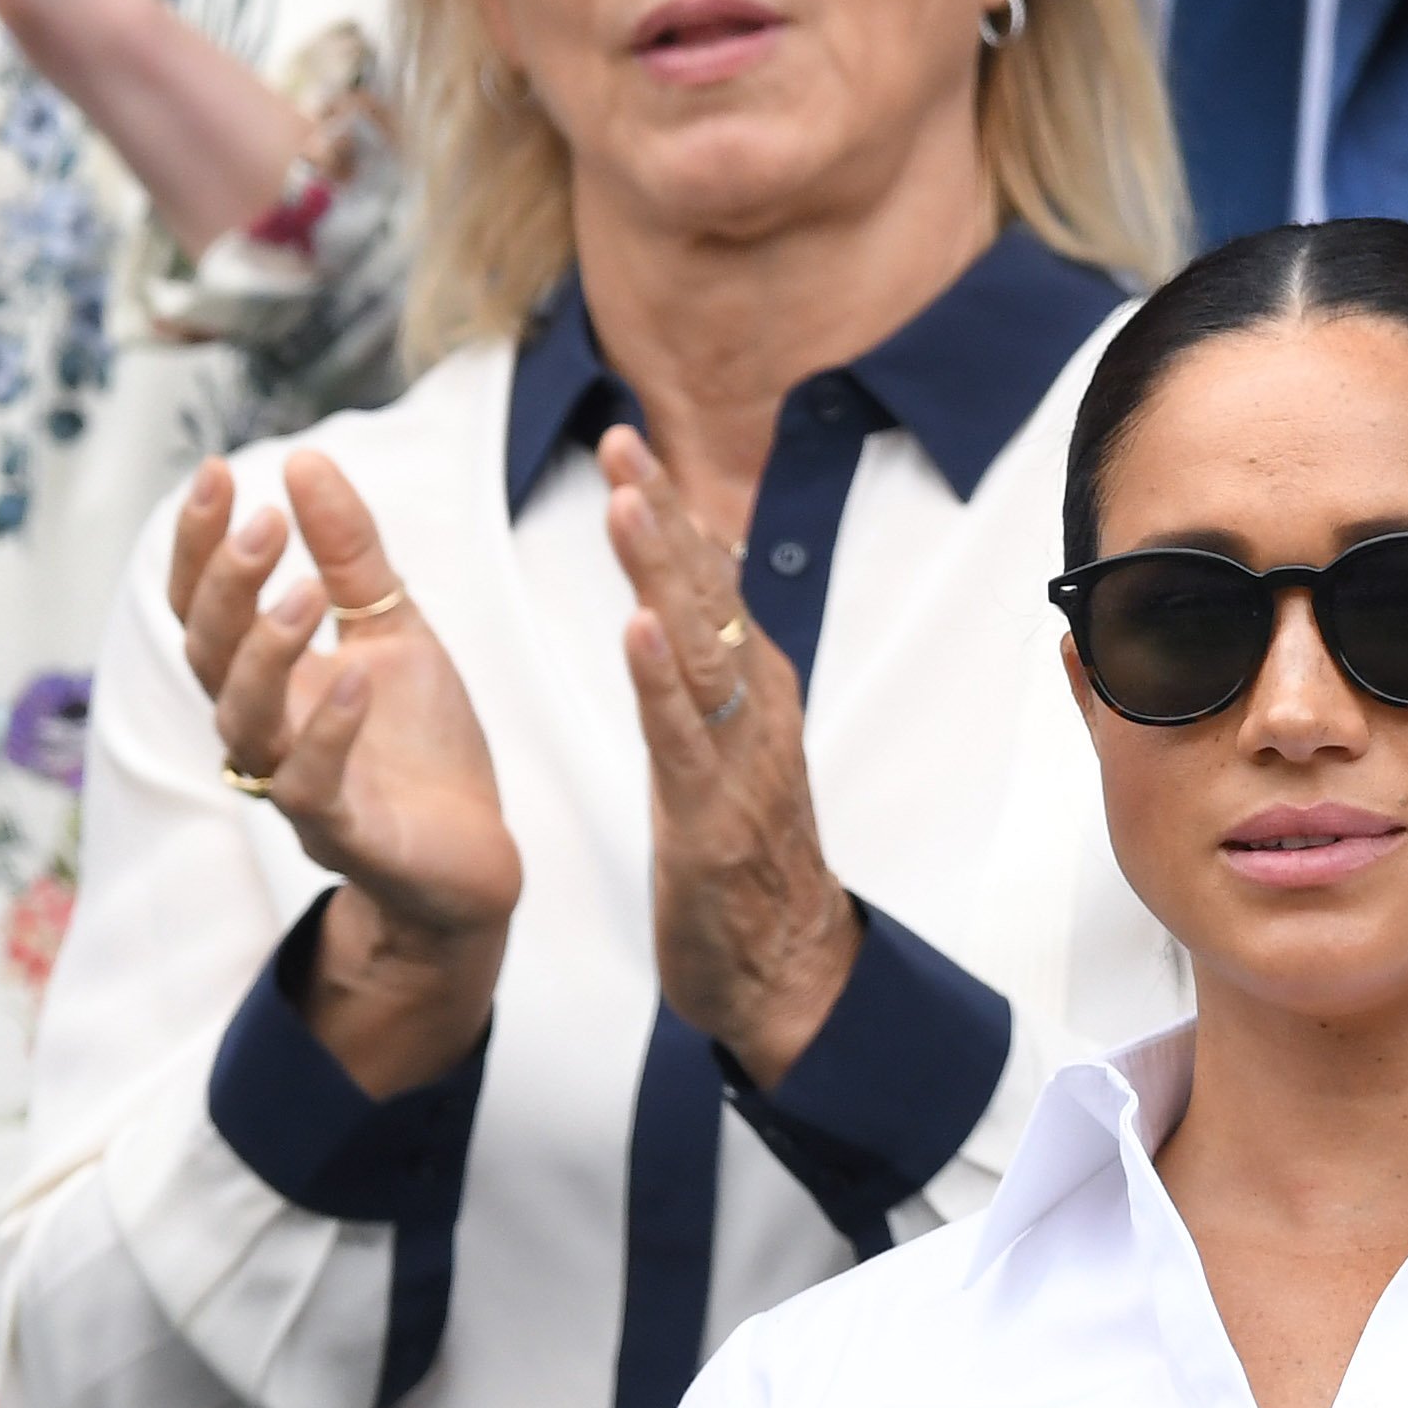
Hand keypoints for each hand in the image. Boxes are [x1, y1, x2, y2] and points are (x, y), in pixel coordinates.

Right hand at [170, 452, 520, 1095]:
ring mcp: (295, 786)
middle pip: (206, 655)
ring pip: (243, 720)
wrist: (471, 855)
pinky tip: (356, 678)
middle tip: (264, 523)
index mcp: (268, 677)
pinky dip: (327, 732)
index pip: (204, 605)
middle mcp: (265, 730)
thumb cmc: (419, 745)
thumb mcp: (394, 627)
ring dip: (266, 651)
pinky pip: (309, 788)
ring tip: (305, 591)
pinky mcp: (343, 835)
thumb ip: (351, 553)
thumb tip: (305, 458)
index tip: (218, 471)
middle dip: (225, 585)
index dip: (199, 543)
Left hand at [602, 427, 851, 1088]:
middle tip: (623, 439)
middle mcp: (754, 706)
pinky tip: (636, 627)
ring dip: (661, 570)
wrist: (784, 968)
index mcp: (751, 687)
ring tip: (629, 502)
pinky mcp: (711, 814)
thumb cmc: (747, 859)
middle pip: (705, 593)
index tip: (628, 440)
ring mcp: (738, 758)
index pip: (706, 581)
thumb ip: (704, 674)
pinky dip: (660, 678)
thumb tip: (684, 597)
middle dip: (663, 512)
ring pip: (697, 647)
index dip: (668, 510)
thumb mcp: (721, 747)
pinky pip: (683, 735)